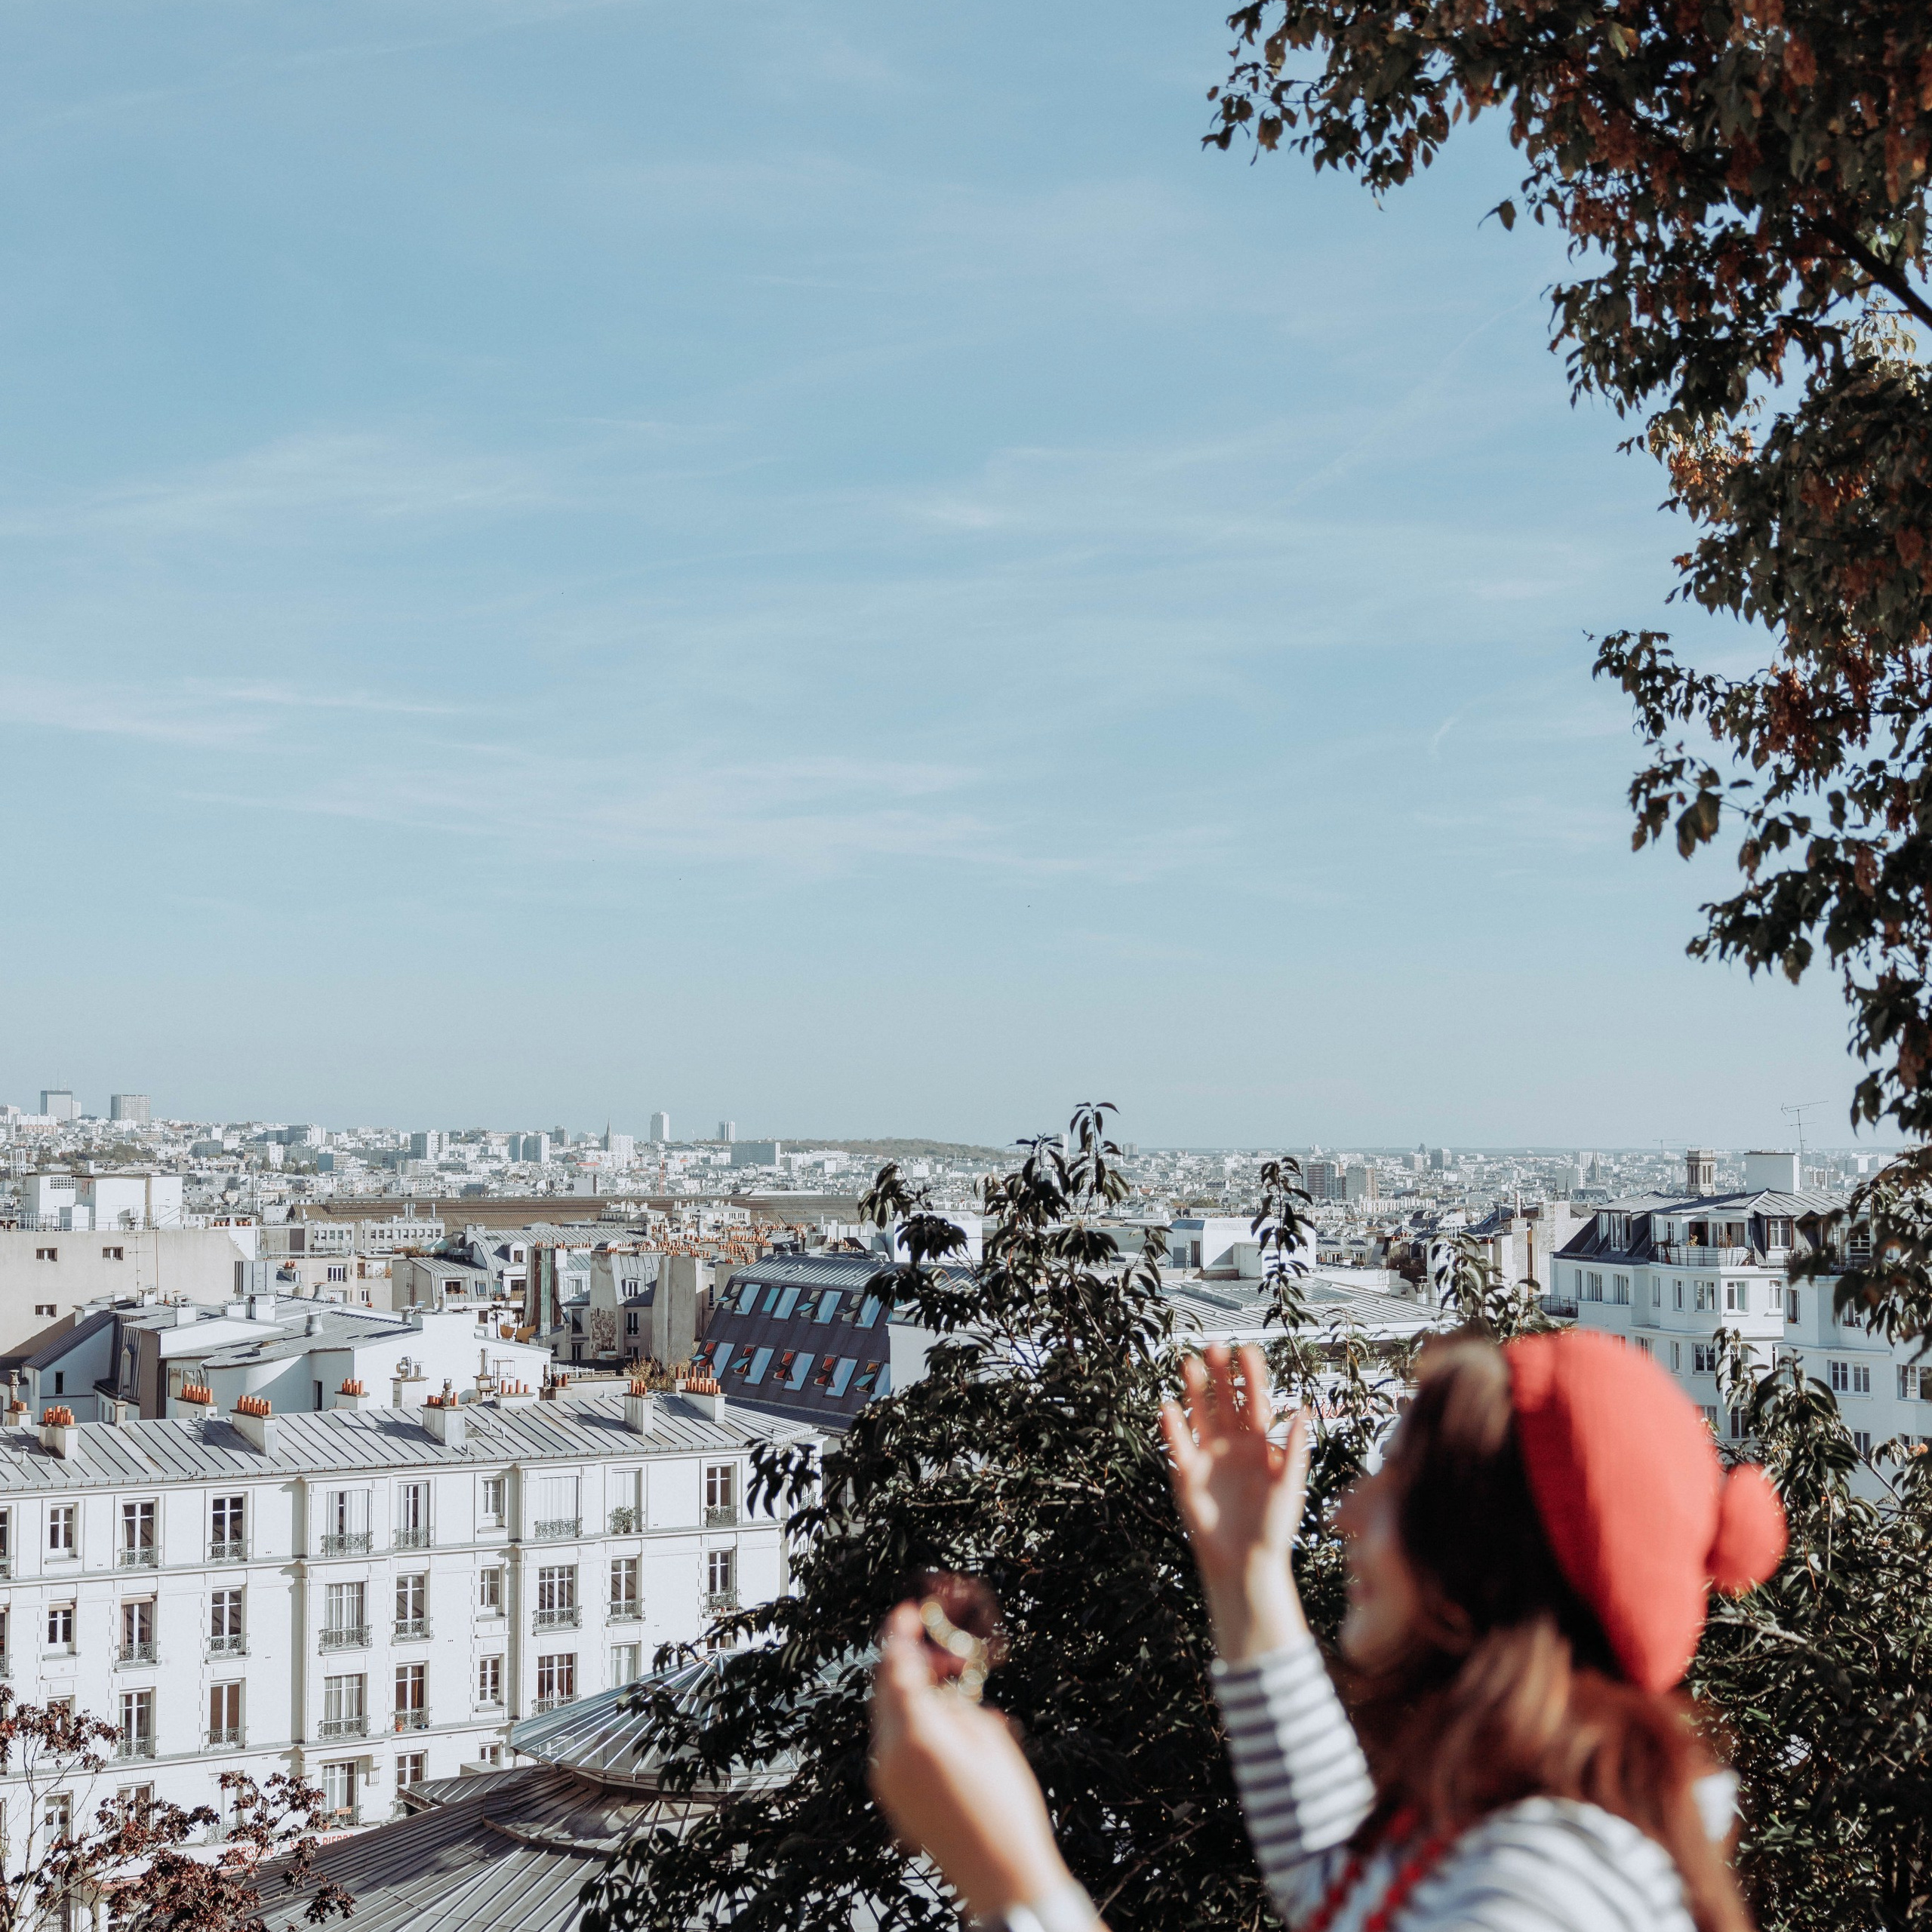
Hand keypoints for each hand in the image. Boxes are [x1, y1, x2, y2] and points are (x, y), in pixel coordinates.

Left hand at [869, 1602, 1072, 1917]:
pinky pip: (893, 1744)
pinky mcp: (892, 1798)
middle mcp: (890, 1757)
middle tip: (949, 1655)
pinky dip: (912, 1722)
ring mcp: (887, 1780)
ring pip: (887, 1716)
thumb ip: (956, 1703)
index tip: (908, 1610)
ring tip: (954, 1690)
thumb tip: (941, 1687)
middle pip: (885, 1691)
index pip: (896, 1668)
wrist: (1001, 1877)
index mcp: (916, 1737)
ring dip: (912, 1694)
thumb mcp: (989, 1739)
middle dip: (910, 1664)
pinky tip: (947, 1724)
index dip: (900, 1634)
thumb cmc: (1006, 1807)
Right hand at [1160, 1343, 1309, 1661]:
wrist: (1246, 1562)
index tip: (1247, 1349)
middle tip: (1214, 1347)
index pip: (1255, 1401)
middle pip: (1225, 1401)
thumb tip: (1300, 1410)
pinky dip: (1173, 1426)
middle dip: (1220, 1374)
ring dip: (1194, 1390)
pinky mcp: (1187, 1474)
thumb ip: (1292, 1450)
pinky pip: (1178, 1444)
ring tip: (1189, 1363)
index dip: (1251, 1376)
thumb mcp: (1289, 1487)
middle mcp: (1233, 1444)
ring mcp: (1209, 1457)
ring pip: (1200, 1415)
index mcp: (1260, 1443)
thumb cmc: (1274, 1527)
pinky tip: (1169, 1406)